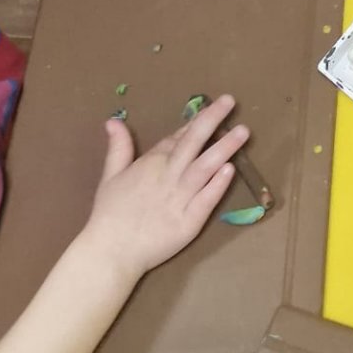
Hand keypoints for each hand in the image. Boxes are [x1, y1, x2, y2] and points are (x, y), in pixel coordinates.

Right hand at [81, 94, 246, 279]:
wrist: (111, 251)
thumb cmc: (109, 215)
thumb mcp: (110, 176)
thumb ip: (118, 147)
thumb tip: (113, 120)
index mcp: (151, 163)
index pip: (178, 137)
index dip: (196, 122)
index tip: (214, 107)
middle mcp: (168, 175)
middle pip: (193, 142)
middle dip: (212, 120)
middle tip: (230, 101)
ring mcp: (181, 198)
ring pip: (205, 167)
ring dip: (224, 147)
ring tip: (243, 131)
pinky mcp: (190, 221)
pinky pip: (207, 199)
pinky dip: (218, 184)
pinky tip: (231, 169)